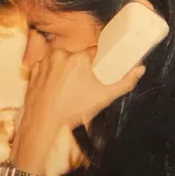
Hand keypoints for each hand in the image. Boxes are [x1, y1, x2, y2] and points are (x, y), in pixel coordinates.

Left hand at [22, 49, 143, 134]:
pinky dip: (50, 75)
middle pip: (77, 57)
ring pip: (61, 61)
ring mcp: (46, 61)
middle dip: (80, 69)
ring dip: (64, 71)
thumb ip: (125, 82)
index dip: (96, 64)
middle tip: (81, 87)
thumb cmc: (73, 112)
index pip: (94, 52)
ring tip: (66, 91)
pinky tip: (54, 90)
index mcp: (80, 58)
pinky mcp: (34, 69)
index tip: (95, 73)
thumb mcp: (104, 98)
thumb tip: (140, 69)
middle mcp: (62, 55)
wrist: (44, 123)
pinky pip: (47, 67)